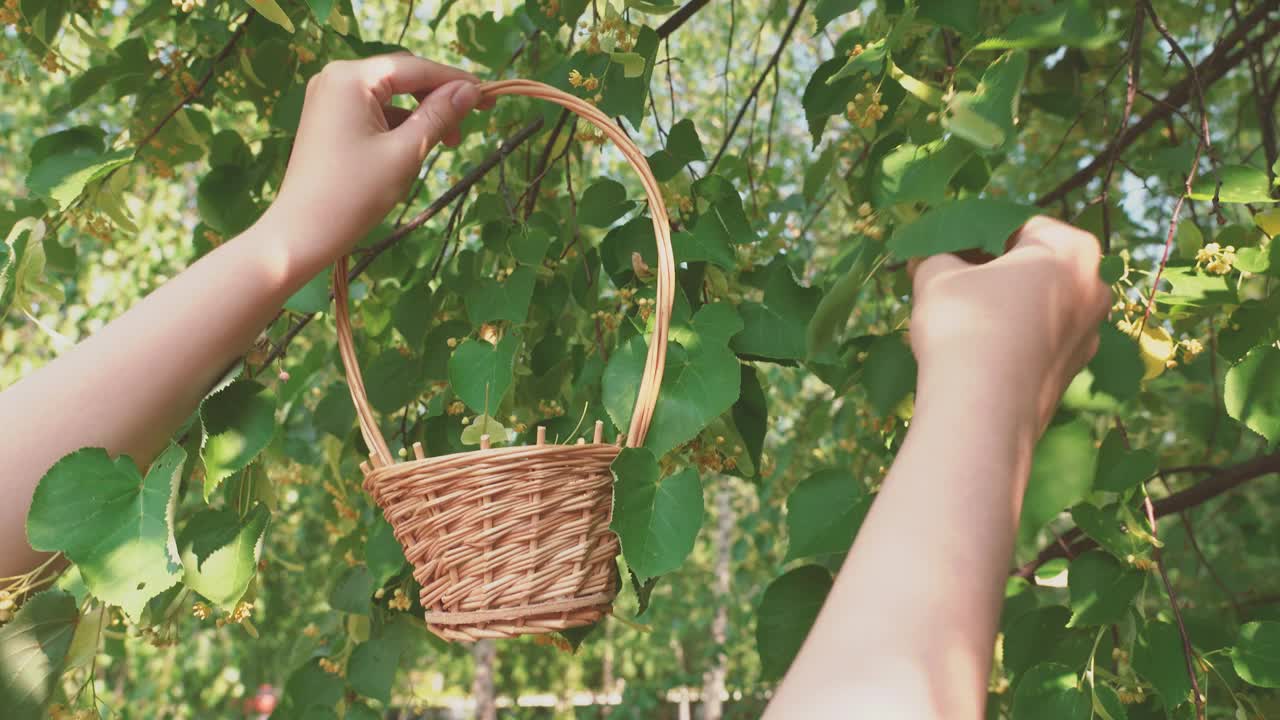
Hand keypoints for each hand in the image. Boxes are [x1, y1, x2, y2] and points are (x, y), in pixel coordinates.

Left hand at [270, 53, 488, 270]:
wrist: (302, 233)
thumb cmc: (354, 193)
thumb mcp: (405, 152)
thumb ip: (439, 115)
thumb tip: (471, 90)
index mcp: (351, 78)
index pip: (415, 69)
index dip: (455, 81)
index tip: (489, 96)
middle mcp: (336, 78)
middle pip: (402, 78)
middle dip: (438, 99)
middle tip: (470, 125)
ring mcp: (330, 99)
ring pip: (391, 96)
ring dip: (422, 115)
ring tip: (448, 144)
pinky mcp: (329, 119)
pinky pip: (375, 112)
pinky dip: (400, 125)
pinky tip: (417, 147)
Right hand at [908, 216, 1110, 430]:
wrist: (982, 414)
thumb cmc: (965, 326)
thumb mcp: (936, 274)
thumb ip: (935, 255)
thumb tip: (928, 259)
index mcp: (1072, 249)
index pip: (1016, 225)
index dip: (973, 234)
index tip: (943, 250)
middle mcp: (1095, 287)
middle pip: (1033, 265)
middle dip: (992, 270)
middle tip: (949, 280)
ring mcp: (1090, 334)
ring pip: (1038, 305)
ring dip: (1003, 305)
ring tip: (958, 318)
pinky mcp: (1074, 372)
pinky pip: (1039, 340)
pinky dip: (1013, 338)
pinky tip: (976, 351)